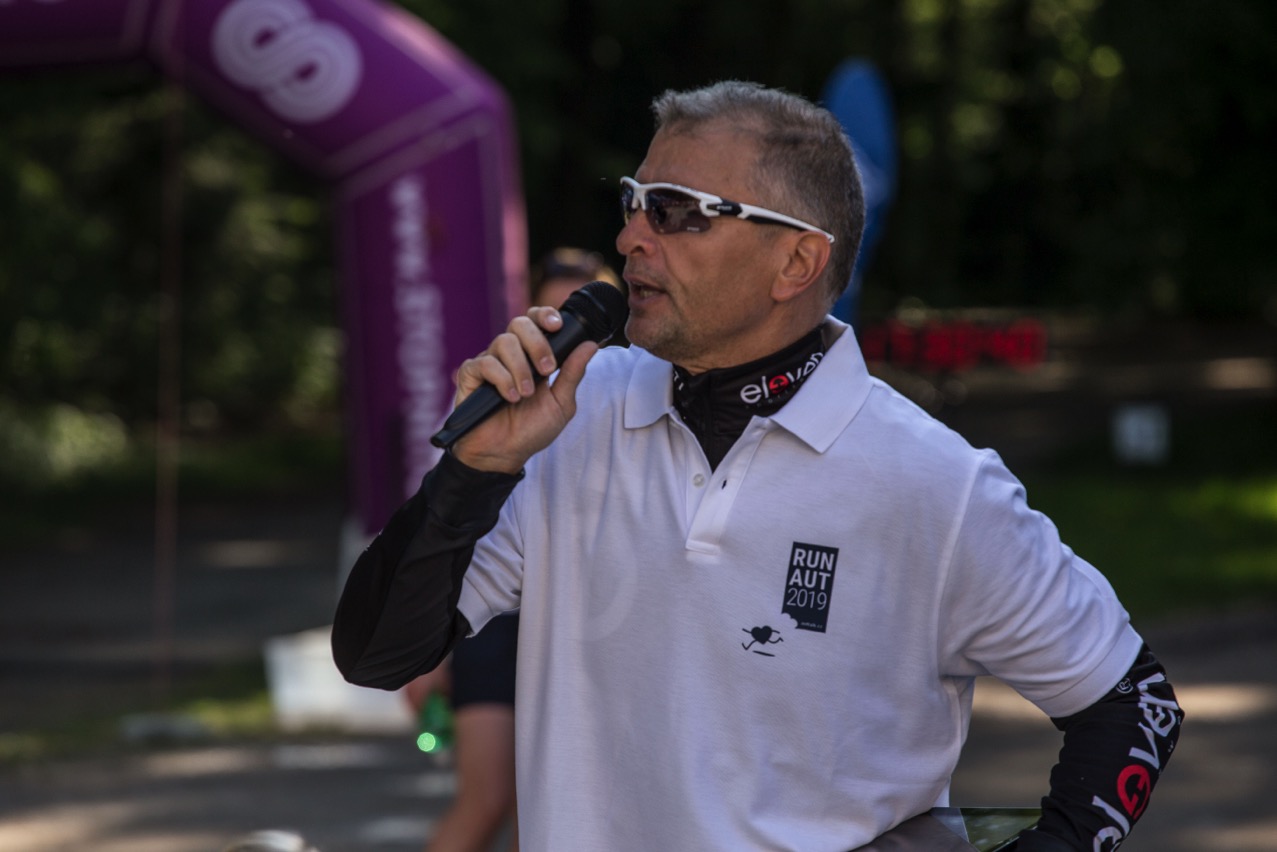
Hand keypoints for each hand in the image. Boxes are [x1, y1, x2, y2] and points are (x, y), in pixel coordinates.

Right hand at [450, 306, 599, 473]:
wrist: (504, 455)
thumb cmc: (531, 430)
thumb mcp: (561, 404)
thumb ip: (573, 374)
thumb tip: (590, 345)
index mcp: (532, 356)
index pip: (535, 320)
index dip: (544, 315)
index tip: (557, 326)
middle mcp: (511, 355)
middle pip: (519, 323)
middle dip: (537, 343)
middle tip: (546, 369)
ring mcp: (489, 363)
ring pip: (503, 342)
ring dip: (520, 368)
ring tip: (526, 394)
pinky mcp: (471, 376)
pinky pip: (484, 363)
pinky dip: (501, 379)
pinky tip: (509, 397)